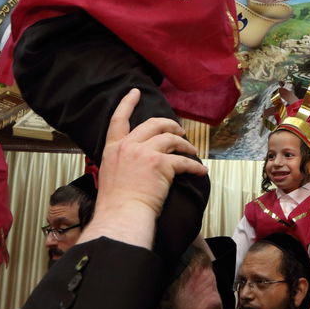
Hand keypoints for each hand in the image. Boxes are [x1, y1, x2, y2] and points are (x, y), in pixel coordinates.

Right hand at [98, 89, 206, 218]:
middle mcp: (128, 146)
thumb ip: (120, 162)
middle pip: (153, 124)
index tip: (135, 92)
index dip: (127, 103)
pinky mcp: (161, 164)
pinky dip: (194, 166)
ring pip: (171, 139)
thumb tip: (134, 162)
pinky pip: (183, 161)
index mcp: (113, 148)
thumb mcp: (109, 174)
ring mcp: (145, 153)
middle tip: (180, 132)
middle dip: (170, 125)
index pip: (118, 119)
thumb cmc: (116, 204)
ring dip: (185, 145)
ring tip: (192, 152)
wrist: (121, 216)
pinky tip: (201, 171)